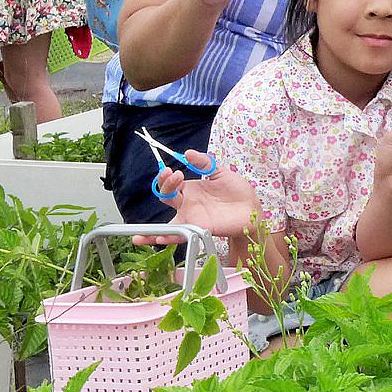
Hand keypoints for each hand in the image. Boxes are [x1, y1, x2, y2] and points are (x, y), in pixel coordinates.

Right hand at [136, 152, 261, 245]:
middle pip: (166, 196)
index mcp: (190, 189)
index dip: (167, 177)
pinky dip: (168, 237)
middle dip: (165, 185)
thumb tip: (187, 153)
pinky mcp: (198, 229)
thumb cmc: (237, 192)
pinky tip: (158, 238)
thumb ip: (205, 163)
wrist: (252, 210)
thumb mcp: (221, 172)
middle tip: (173, 176)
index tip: (174, 170)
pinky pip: (180, 235)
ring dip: (150, 228)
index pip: (170, 183)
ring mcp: (191, 218)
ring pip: (165, 223)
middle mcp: (186, 204)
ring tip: (139, 232)